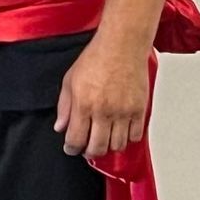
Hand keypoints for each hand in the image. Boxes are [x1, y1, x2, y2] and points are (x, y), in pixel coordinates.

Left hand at [54, 34, 148, 157]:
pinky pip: (135, 136)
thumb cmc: (96, 59)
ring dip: (109, 147)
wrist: (121, 47)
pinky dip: (127, 139)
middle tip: (87, 149)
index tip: (71, 149)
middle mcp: (104, 111)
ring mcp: (123, 112)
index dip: (72, 149)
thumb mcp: (70, 80)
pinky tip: (120, 132)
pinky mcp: (139, 110)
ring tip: (103, 139)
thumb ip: (64, 106)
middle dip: (90, 153)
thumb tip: (60, 127)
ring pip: (117, 145)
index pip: (76, 139)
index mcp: (83, 104)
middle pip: (97, 148)